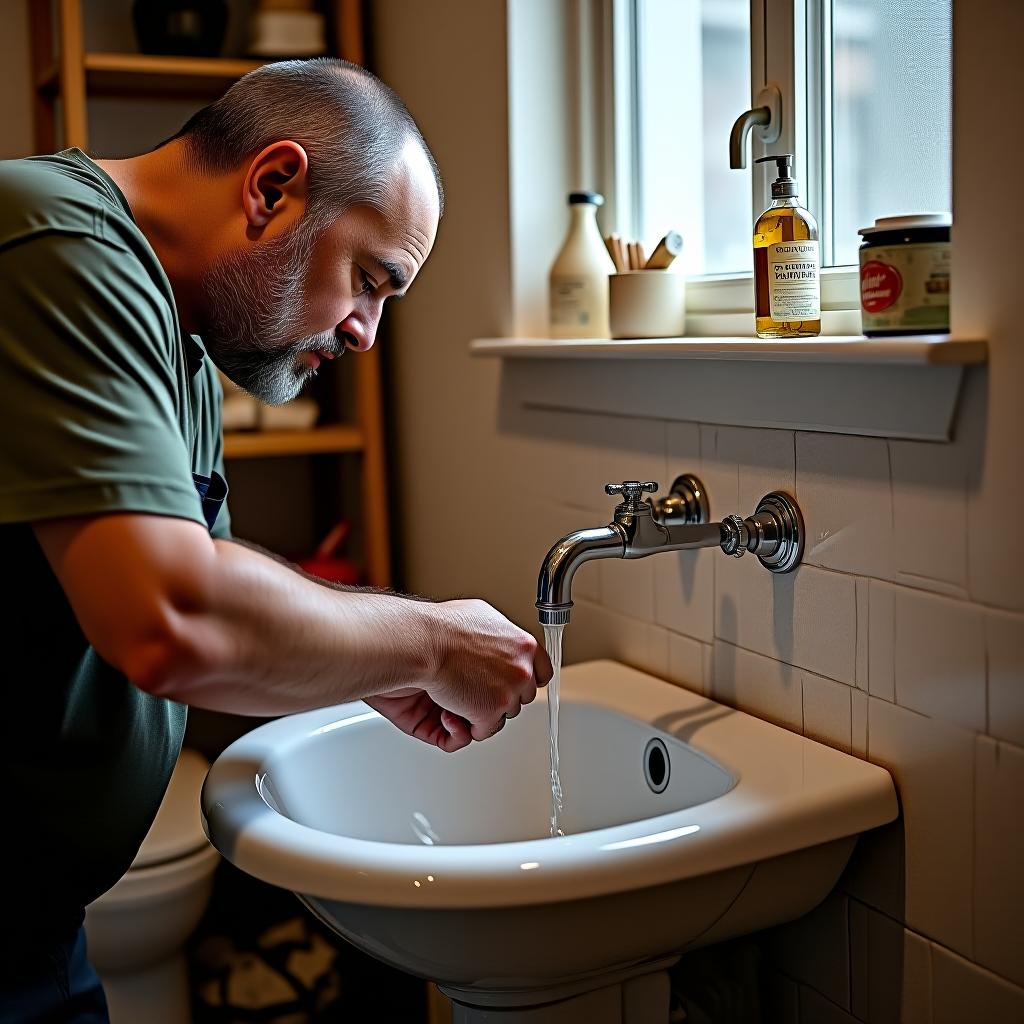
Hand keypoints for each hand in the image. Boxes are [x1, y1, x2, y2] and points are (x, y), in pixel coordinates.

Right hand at [369, 599, 552, 751]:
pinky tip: (451, 709)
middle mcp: (522, 670)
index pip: (543, 672)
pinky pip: (484, 730)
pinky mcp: (489, 713)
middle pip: (524, 695)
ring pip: (505, 713)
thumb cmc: (442, 627)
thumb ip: (501, 635)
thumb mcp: (483, 618)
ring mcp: (508, 693)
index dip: (528, 679)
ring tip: (460, 695)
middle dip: (504, 694)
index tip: (517, 683)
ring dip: (485, 709)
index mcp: (524, 645)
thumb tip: (503, 641)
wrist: (423, 642)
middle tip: (478, 688)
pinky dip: (468, 725)